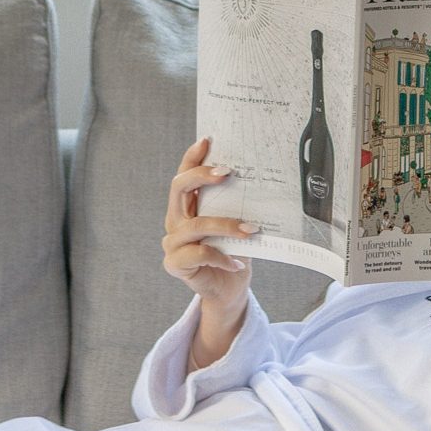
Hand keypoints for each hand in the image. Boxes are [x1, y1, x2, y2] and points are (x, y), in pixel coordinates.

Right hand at [162, 136, 258, 317]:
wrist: (228, 289)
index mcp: (186, 207)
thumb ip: (235, 206)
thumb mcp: (236, 224)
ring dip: (226, 226)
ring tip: (252, 229)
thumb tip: (258, 180)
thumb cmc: (233, 252)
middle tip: (228, 172)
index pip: (184, 175)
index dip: (192, 157)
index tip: (207, 140)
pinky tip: (238, 262)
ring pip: (196, 225)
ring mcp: (172, 243)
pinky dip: (222, 256)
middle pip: (178, 188)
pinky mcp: (175, 264)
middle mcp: (175, 220)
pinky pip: (200, 254)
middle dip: (202, 175)